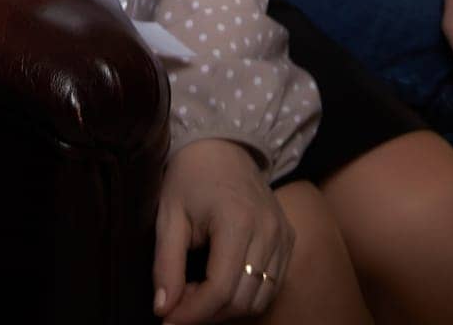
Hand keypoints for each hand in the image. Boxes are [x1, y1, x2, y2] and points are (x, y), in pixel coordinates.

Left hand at [153, 139, 292, 322]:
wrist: (222, 145)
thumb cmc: (190, 176)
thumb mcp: (169, 215)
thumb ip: (166, 265)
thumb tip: (163, 310)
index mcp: (237, 221)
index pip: (220, 289)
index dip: (192, 314)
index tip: (167, 321)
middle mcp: (268, 230)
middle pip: (241, 300)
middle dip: (206, 313)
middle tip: (179, 302)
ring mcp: (283, 235)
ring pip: (259, 299)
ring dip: (227, 308)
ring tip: (198, 291)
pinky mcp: (288, 239)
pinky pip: (271, 285)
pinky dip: (246, 295)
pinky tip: (220, 282)